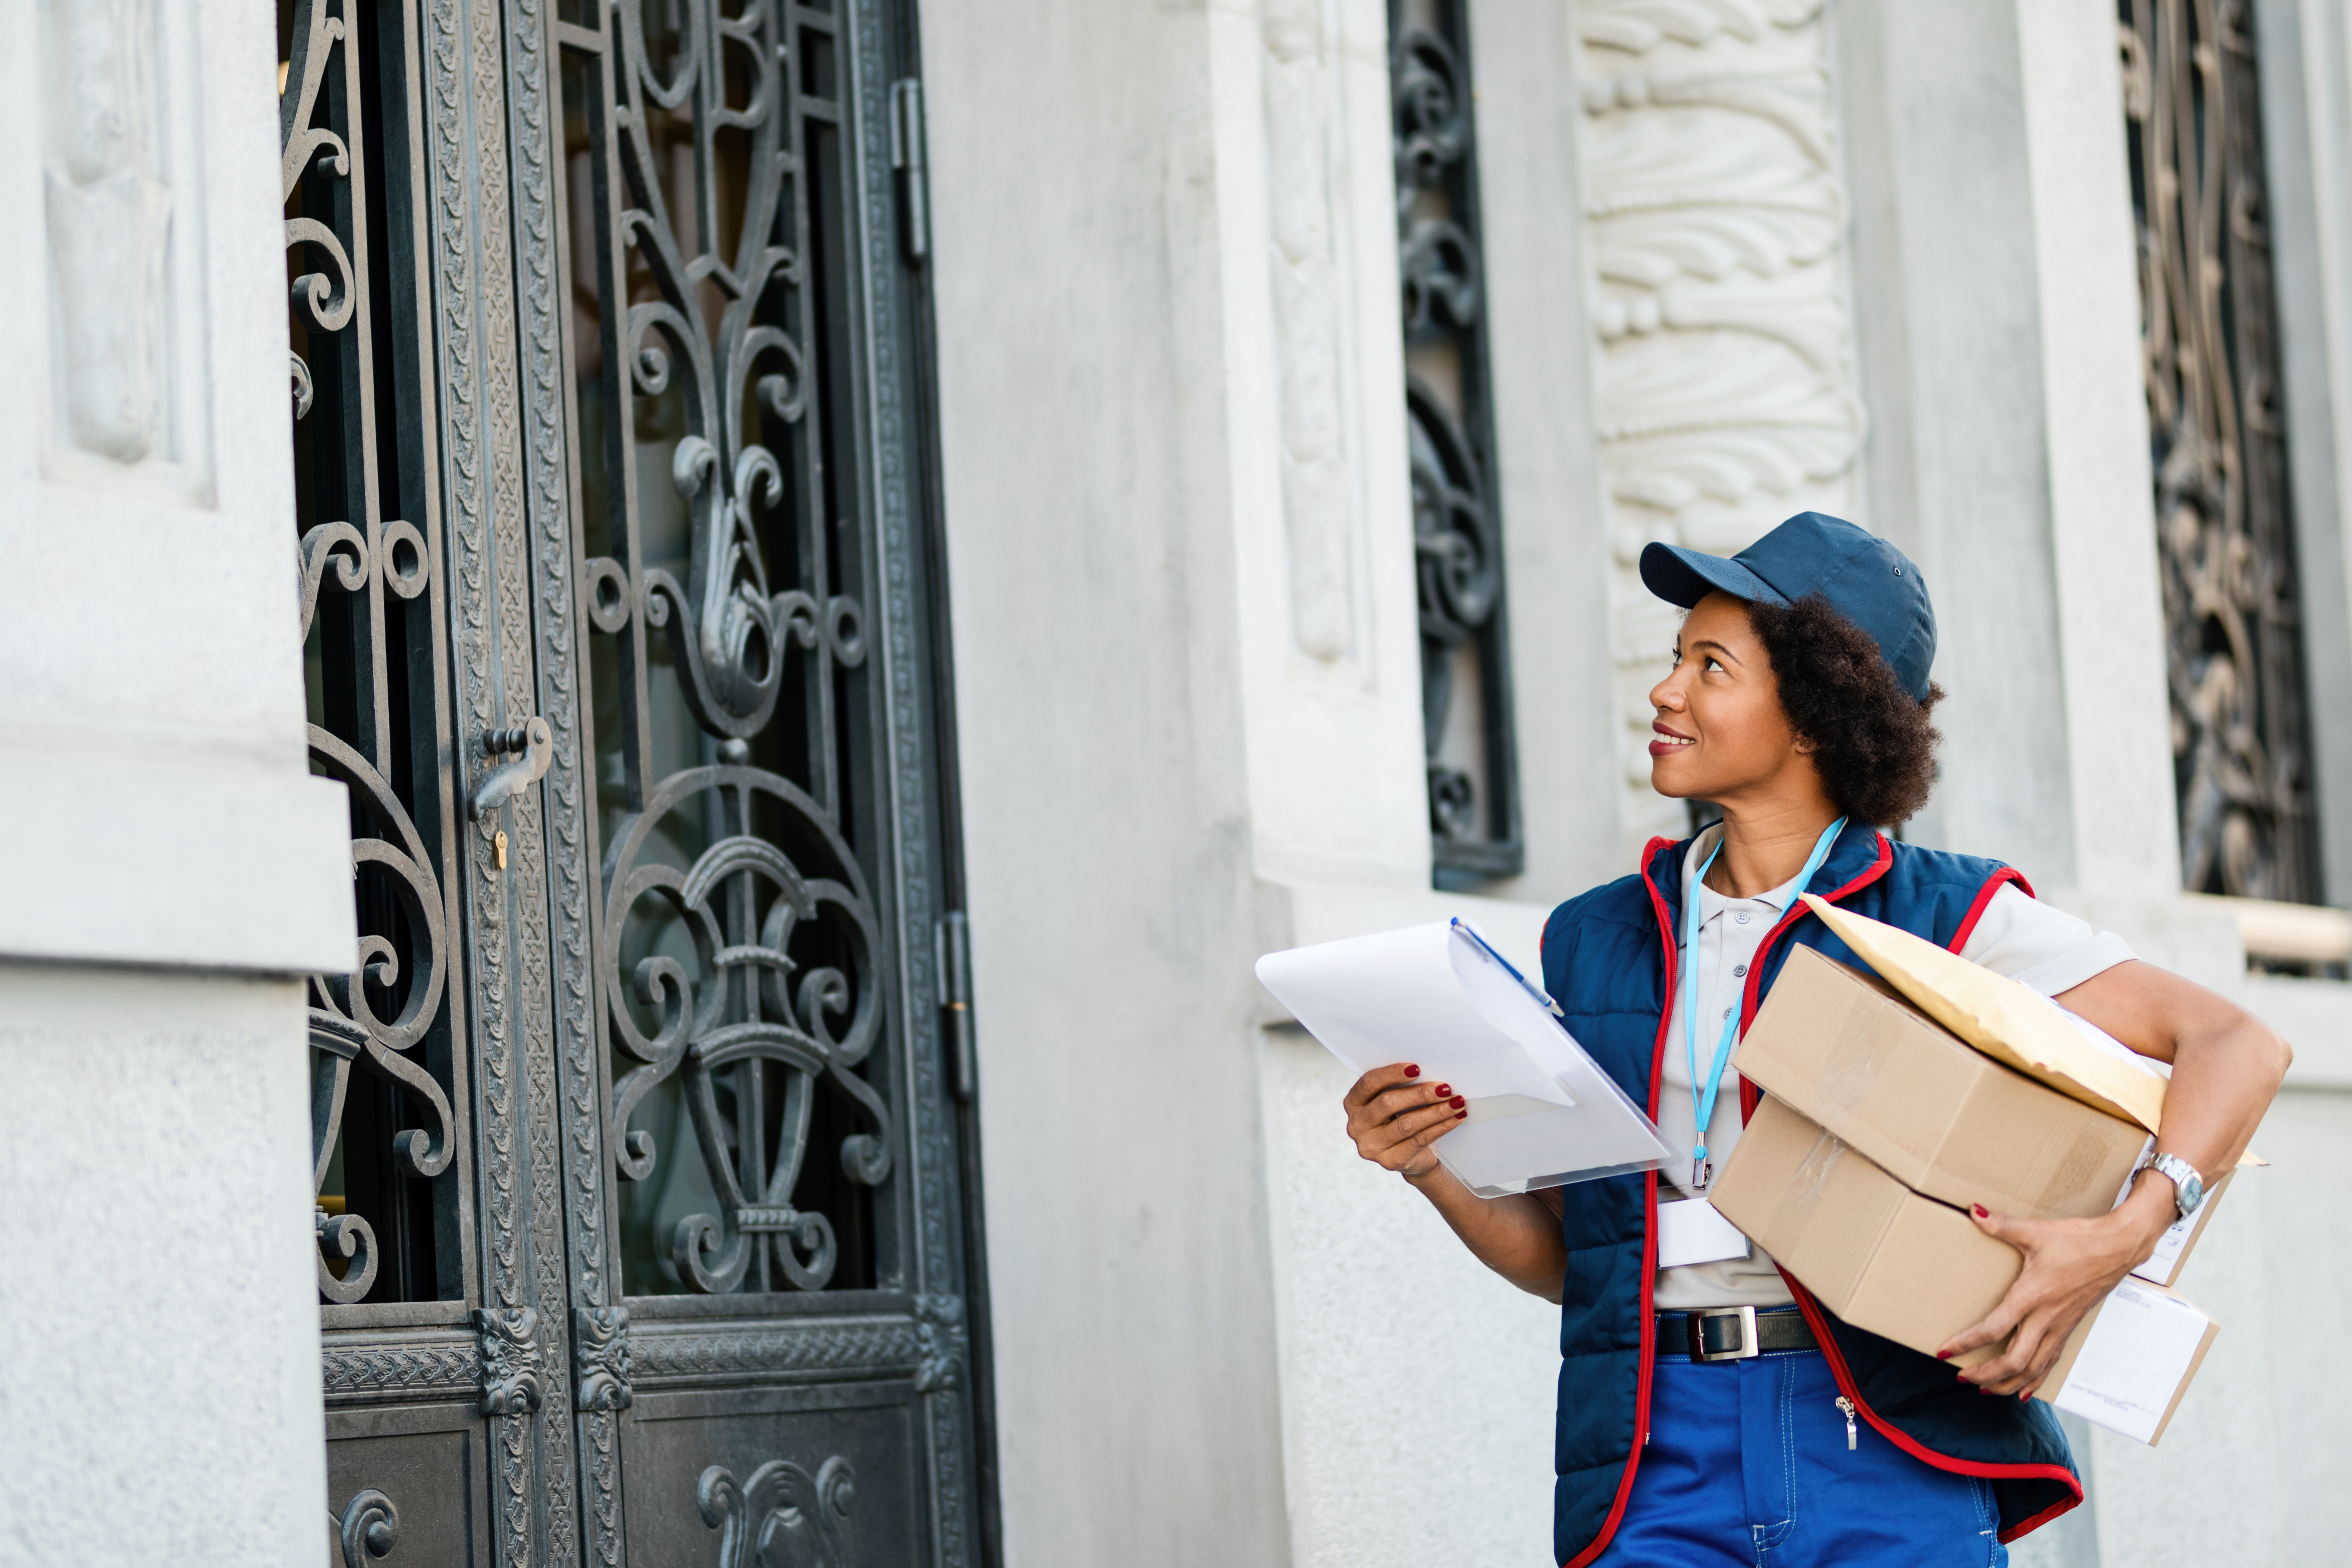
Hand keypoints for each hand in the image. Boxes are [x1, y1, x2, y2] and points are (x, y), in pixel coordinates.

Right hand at [1342, 1063, 1467, 1179]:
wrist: (1411, 1156)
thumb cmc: (1402, 1117)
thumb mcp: (1395, 1101)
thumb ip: (1400, 1087)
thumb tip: (1429, 1071)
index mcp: (1353, 1103)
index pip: (1369, 1083)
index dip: (1391, 1074)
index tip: (1417, 1068)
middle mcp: (1356, 1125)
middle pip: (1388, 1103)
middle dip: (1419, 1093)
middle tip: (1444, 1087)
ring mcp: (1371, 1146)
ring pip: (1406, 1124)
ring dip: (1435, 1111)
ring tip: (1456, 1102)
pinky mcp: (1391, 1161)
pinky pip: (1419, 1140)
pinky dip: (1441, 1127)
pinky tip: (1455, 1118)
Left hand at [1935, 1177, 2176, 1396]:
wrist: (2118, 1248)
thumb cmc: (2078, 1240)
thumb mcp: (2035, 1231)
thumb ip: (2000, 1225)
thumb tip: (1972, 1210)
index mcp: (2032, 1296)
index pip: (1993, 1328)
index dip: (1966, 1343)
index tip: (1944, 1352)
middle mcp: (2046, 1318)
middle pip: (2014, 1360)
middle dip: (1986, 1374)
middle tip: (1961, 1376)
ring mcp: (2060, 1326)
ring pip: (2034, 1368)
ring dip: (2008, 1382)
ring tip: (1986, 1389)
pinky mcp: (2070, 1328)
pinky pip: (2051, 1362)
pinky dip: (2036, 1380)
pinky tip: (2024, 1391)